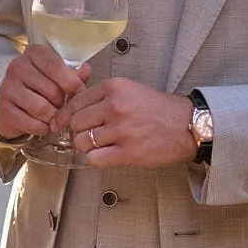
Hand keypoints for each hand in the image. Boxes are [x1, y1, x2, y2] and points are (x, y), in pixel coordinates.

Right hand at [0, 44, 84, 141]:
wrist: (13, 101)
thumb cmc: (40, 85)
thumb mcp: (57, 74)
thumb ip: (74, 73)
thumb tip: (86, 71)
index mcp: (33, 53)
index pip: (55, 66)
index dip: (72, 82)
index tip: (79, 92)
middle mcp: (17, 67)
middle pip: (51, 90)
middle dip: (63, 103)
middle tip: (63, 106)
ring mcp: (8, 88)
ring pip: (41, 108)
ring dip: (53, 117)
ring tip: (54, 115)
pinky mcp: (4, 109)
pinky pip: (32, 124)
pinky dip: (43, 128)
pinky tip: (43, 124)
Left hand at [61, 78, 197, 168]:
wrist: (187, 125)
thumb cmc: (159, 109)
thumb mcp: (130, 90)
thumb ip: (103, 95)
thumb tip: (74, 105)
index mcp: (114, 88)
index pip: (75, 101)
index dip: (65, 115)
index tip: (60, 123)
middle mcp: (115, 106)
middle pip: (75, 122)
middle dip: (77, 131)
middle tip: (87, 134)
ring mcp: (121, 130)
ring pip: (82, 141)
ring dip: (85, 146)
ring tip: (97, 145)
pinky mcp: (127, 152)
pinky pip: (94, 159)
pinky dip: (95, 159)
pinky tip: (104, 155)